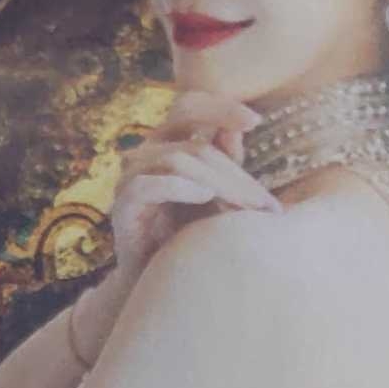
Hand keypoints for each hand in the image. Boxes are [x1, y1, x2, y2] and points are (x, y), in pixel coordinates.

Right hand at [107, 90, 280, 284]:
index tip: (256, 120)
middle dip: (236, 176)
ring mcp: (130, 177)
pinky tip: (204, 196)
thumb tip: (238, 130)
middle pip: (196, 146)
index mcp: (166, 143)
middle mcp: (145, 154)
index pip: (188, 107)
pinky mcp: (121, 204)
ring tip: (246, 210)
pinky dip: (179, 187)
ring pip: (177, 161)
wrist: (156, 280)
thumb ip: (226, 164)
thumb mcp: (216, 197)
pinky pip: (148, 185)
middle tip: (266, 207)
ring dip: (219, 184)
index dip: (219, 107)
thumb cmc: (188, 234)